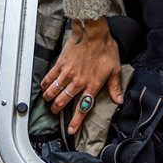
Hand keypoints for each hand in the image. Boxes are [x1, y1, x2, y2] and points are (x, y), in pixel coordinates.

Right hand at [40, 17, 122, 134]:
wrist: (92, 32)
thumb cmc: (105, 48)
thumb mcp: (115, 68)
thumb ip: (115, 87)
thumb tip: (119, 100)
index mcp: (92, 84)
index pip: (83, 107)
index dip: (76, 121)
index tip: (71, 130)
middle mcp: (78, 82)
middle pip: (64, 101)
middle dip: (58, 110)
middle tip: (56, 113)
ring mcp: (68, 73)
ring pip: (54, 91)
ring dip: (50, 99)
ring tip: (48, 102)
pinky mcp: (60, 64)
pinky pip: (50, 77)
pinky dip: (45, 84)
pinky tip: (43, 88)